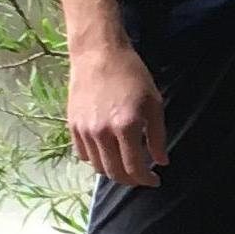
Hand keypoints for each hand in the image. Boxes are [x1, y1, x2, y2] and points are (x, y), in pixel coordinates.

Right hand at [66, 39, 169, 188]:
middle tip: (140, 176)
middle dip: (130, 180)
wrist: (99, 53)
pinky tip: (107, 153)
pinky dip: (96, 160)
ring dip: (113, 171)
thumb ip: (158, 136)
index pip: (135, 168)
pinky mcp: (72, 126)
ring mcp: (85, 130)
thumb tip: (161, 162)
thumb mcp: (154, 103)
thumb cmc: (132, 74)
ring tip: (125, 165)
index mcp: (126, 127)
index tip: (154, 180)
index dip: (146, 179)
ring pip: (98, 167)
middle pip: (115, 173)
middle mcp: (102, 133)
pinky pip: (83, 154)